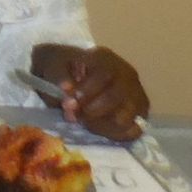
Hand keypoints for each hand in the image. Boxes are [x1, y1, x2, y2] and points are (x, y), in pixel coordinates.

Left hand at [30, 44, 147, 140]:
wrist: (68, 73)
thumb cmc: (61, 68)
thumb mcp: (51, 64)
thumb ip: (58, 76)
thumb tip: (66, 90)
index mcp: (105, 57)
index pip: (105, 74)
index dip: (87, 91)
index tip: (69, 103)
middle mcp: (126, 74)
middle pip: (116, 98)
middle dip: (91, 111)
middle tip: (73, 115)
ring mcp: (136, 94)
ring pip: (124, 117)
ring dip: (100, 124)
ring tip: (85, 119)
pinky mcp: (139, 113)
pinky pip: (133, 131)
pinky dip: (113, 133)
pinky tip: (97, 127)